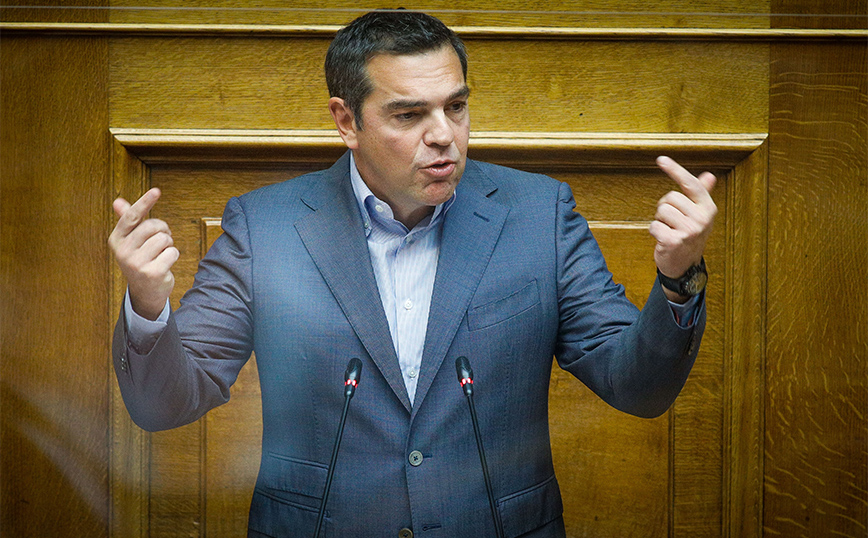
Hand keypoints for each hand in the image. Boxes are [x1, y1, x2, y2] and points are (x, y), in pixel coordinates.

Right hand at [108, 188, 178, 319]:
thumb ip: (128, 221)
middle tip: (161, 240)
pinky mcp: (152, 273)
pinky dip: (173, 256)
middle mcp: (123, 251)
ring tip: (161, 253)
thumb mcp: (131, 241)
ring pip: (164, 238)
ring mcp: (137, 263)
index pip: (131, 216)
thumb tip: (118, 201)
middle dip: (163, 230)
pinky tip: (165, 264)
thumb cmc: (140, 259)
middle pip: (153, 226)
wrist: (145, 291)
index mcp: (116, 239)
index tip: (156, 191)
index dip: (145, 202)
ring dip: (168, 244)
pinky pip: (172, 252)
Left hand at [649, 156, 716, 299]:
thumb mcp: (699, 215)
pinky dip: (654, 232)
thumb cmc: (690, 236)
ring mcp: (689, 231)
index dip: (675, 170)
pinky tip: (663, 240)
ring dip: (660, 221)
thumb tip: (708, 176)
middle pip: (670, 197)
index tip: (661, 159)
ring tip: (669, 230)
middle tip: (672, 221)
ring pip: (660, 211)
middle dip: (665, 207)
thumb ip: (702, 195)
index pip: (690, 184)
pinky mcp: (674, 241)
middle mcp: (701, 218)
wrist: (686, 266)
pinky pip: (654, 226)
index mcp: (708, 208)